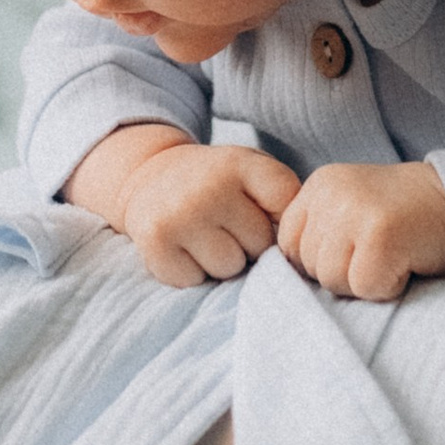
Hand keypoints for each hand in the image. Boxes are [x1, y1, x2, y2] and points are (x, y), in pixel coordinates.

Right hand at [88, 129, 301, 285]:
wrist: (150, 176)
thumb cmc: (216, 183)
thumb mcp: (251, 171)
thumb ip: (283, 198)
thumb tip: (295, 252)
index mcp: (240, 164)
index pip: (286, 204)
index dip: (279, 218)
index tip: (262, 209)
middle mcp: (209, 187)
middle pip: (260, 245)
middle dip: (249, 243)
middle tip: (226, 224)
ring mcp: (180, 215)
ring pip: (229, 268)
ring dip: (221, 262)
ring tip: (206, 237)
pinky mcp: (155, 242)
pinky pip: (194, 280)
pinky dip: (191, 272)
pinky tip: (183, 247)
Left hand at [277, 160, 444, 303]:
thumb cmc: (405, 217)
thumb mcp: (351, 208)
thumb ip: (319, 230)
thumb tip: (286, 276)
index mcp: (318, 185)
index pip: (287, 245)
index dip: (318, 261)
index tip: (352, 251)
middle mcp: (331, 193)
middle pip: (309, 267)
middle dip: (343, 273)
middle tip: (379, 251)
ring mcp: (355, 212)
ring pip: (332, 281)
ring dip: (365, 282)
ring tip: (392, 255)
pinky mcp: (381, 235)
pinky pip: (365, 287)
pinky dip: (389, 286)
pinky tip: (406, 262)